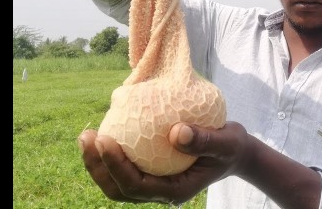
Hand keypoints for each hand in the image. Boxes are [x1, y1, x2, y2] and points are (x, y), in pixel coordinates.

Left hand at [78, 121, 251, 204]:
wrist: (235, 152)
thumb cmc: (231, 147)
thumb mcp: (226, 142)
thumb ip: (204, 140)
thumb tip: (175, 132)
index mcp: (174, 190)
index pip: (136, 186)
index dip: (115, 166)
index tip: (104, 139)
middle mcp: (159, 191)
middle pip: (118, 189)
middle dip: (97, 166)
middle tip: (88, 136)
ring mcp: (153, 183)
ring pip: (116, 182)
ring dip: (97, 162)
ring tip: (87, 135)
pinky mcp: (150, 171)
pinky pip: (124, 166)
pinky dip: (109, 153)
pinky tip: (105, 129)